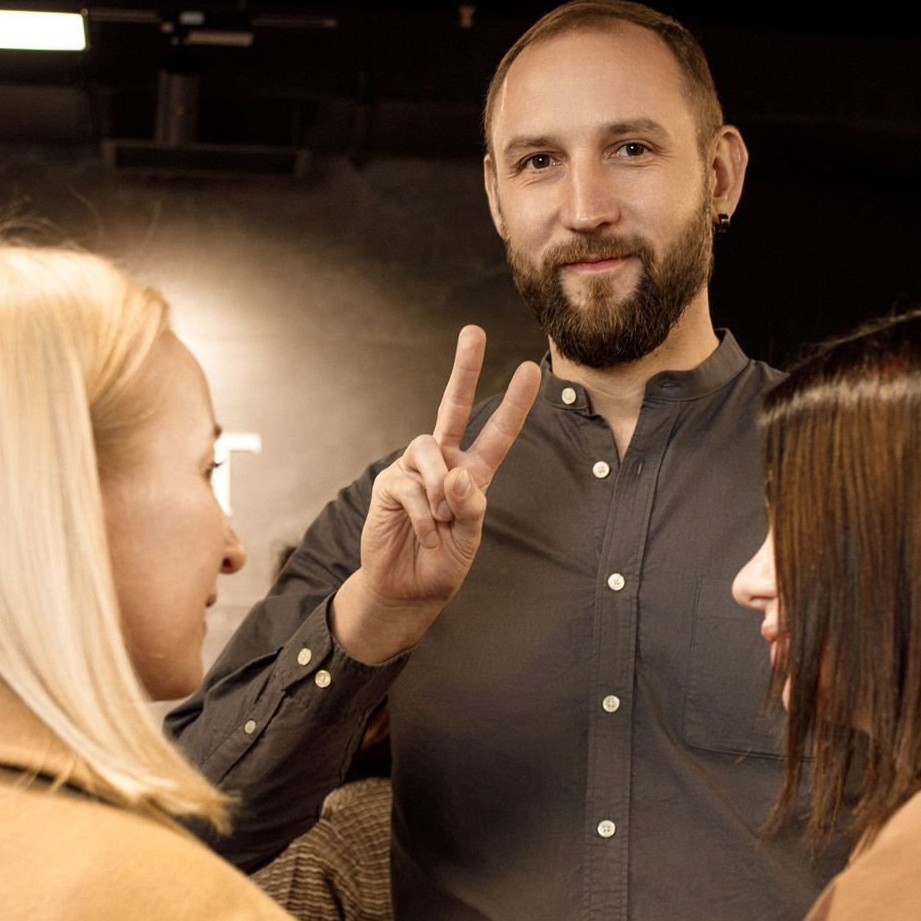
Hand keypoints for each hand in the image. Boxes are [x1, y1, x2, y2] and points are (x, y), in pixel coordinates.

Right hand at [331, 326, 540, 663]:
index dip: (515, 403)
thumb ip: (472, 507)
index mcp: (473, 473)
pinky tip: (426, 534)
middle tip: (474, 331)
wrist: (407, 589)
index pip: (496, 433)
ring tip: (442, 520)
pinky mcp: (388, 485)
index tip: (532, 369)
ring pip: (430, 452)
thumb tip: (455, 473)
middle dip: (464, 368)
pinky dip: (423, 516)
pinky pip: (409, 486)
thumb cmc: (443, 563)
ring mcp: (412, 470)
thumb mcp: (471, 540)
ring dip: (440, 491)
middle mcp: (443, 463)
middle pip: (452, 406)